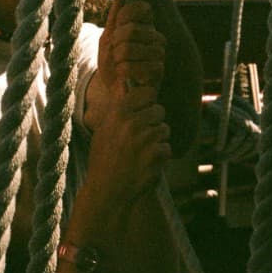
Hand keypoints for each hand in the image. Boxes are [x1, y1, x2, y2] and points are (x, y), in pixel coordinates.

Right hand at [85, 81, 171, 202]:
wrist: (107, 191)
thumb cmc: (104, 157)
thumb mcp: (104, 128)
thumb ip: (118, 105)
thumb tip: (123, 81)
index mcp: (118, 113)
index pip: (147, 92)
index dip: (148, 102)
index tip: (144, 111)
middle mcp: (131, 123)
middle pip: (159, 111)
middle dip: (153, 123)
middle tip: (140, 138)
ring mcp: (145, 139)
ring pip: (164, 130)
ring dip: (157, 141)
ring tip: (141, 153)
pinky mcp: (157, 156)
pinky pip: (167, 148)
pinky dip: (160, 157)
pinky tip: (145, 164)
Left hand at [97, 0, 166, 91]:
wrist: (115, 92)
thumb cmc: (113, 65)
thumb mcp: (107, 40)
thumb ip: (113, 19)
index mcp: (146, 26)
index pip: (142, 7)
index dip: (124, 17)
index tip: (116, 30)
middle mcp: (156, 37)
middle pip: (130, 29)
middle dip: (115, 43)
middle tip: (115, 53)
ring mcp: (159, 53)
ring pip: (129, 48)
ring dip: (118, 59)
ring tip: (119, 65)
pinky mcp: (158, 71)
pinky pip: (135, 65)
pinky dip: (123, 71)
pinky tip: (124, 76)